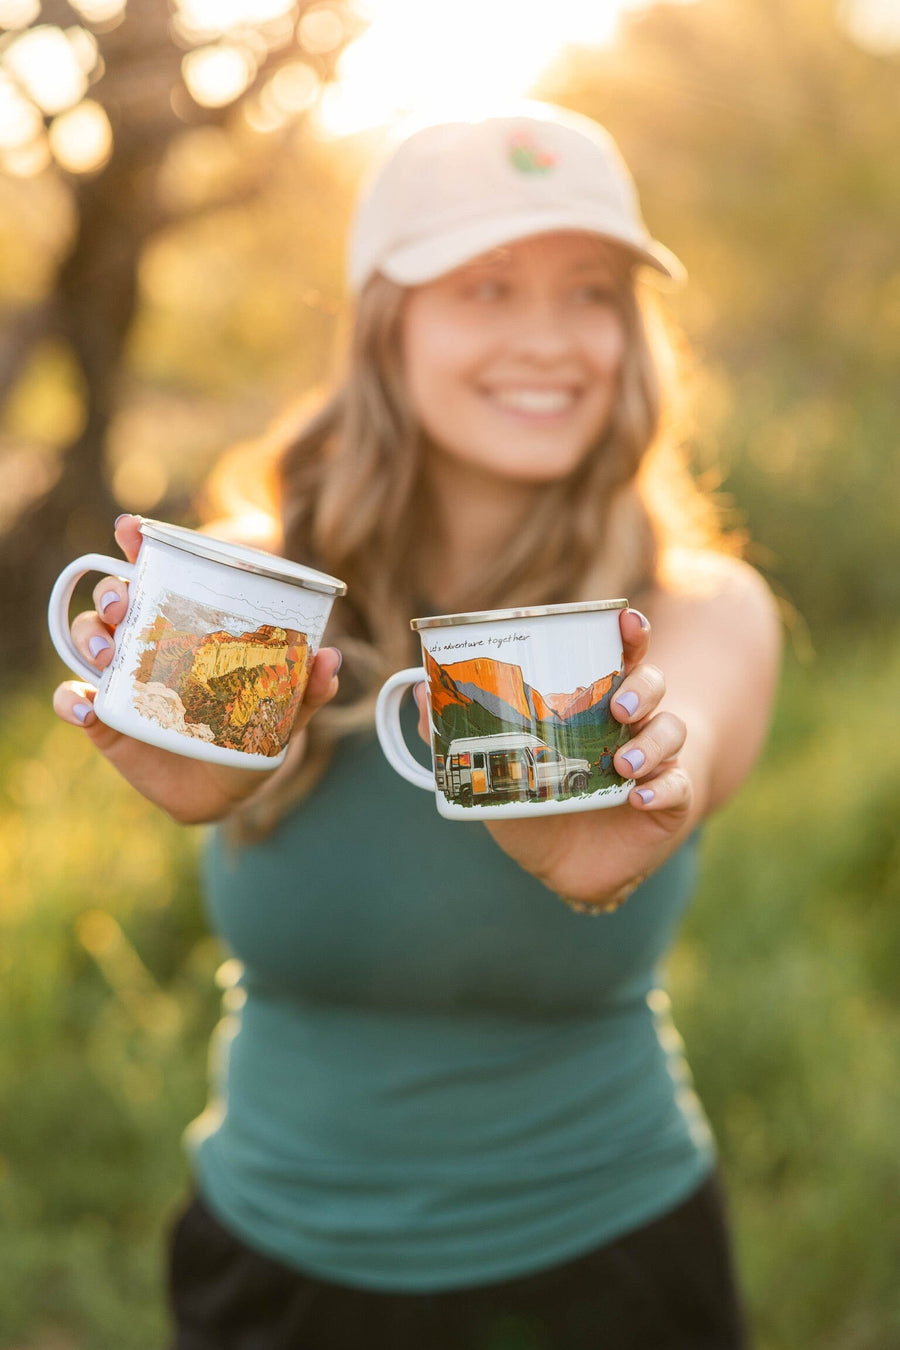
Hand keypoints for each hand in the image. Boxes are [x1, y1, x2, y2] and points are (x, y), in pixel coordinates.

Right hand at [52, 515, 341, 822]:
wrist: (229, 794)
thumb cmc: (253, 736)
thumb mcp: (285, 711)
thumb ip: (306, 688)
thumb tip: (331, 657)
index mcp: (186, 628)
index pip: (157, 574)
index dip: (137, 545)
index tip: (130, 529)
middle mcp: (147, 645)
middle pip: (114, 601)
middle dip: (111, 593)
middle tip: (124, 606)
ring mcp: (121, 681)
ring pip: (87, 641)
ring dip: (88, 638)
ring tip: (106, 653)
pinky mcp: (105, 721)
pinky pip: (73, 701)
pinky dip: (72, 700)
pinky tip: (87, 704)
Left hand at [414, 607, 692, 908]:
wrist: (568, 863)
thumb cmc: (536, 799)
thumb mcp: (495, 765)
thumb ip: (459, 729)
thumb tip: (418, 689)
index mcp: (594, 703)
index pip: (621, 656)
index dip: (630, 632)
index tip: (625, 619)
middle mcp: (631, 724)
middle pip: (653, 684)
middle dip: (641, 687)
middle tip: (618, 706)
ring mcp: (654, 760)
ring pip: (670, 731)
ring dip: (650, 742)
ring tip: (620, 763)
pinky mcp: (669, 801)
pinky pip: (678, 788)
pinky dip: (663, 788)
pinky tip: (638, 797)